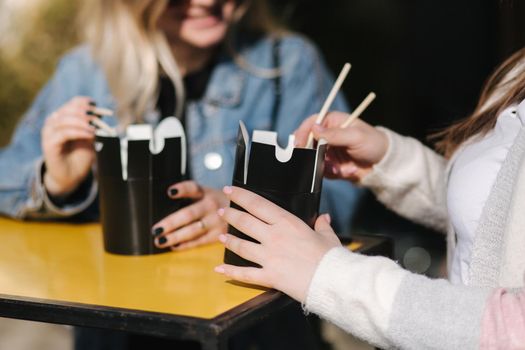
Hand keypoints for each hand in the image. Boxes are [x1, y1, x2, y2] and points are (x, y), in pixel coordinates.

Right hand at [42, 96, 97, 196]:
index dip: (87, 103)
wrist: (71, 176)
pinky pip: (64, 133)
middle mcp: (54, 122)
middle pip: (70, 109)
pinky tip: (91, 135)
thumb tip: (101, 114)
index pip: (74, 103)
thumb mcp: (90, 138)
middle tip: (99, 118)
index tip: (100, 108)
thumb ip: (94, 126)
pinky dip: (79, 132)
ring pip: (65, 119)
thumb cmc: (81, 156)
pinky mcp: (49, 143)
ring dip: (83, 122)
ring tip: (96, 129)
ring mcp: (49, 132)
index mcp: (63, 117)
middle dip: (87, 112)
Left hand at [152, 180, 228, 250]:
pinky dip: (185, 245)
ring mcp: (217, 221)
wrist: (242, 211)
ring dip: (174, 237)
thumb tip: (164, 204)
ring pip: (192, 230)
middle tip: (155, 230)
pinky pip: (199, 241)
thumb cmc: (217, 203)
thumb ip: (190, 196)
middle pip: (188, 214)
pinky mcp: (219, 235)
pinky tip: (174, 246)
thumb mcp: (207, 193)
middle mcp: (212, 206)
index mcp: (207, 192)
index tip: (170, 192)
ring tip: (160, 241)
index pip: (193, 188)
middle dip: (170, 223)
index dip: (182, 189)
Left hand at [215, 186, 340, 302]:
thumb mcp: (328, 236)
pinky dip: (231, 272)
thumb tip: (324, 217)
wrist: (332, 280)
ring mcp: (269, 257)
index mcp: (287, 223)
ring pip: (241, 246)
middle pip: (245, 222)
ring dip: (229, 240)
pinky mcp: (269, 276)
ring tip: (220, 236)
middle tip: (222, 211)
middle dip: (230, 215)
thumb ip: (322, 225)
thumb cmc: (331, 257)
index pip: (258, 204)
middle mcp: (274, 237)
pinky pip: (245, 274)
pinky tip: (220, 269)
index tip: (230, 190)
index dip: (241, 195)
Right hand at [294, 112, 387, 181]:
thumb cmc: (373, 143)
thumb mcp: (356, 137)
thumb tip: (314, 129)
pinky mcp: (330, 164)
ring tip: (339, 169)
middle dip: (312, 153)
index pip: (311, 123)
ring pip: (313, 158)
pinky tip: (344, 172)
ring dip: (324, 165)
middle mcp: (328, 135)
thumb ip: (335, 134)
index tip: (299, 144)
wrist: (384, 164)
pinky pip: (322, 170)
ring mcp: (328, 150)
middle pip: (308, 142)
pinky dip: (331, 173)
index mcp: (333, 121)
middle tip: (317, 161)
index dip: (302, 132)